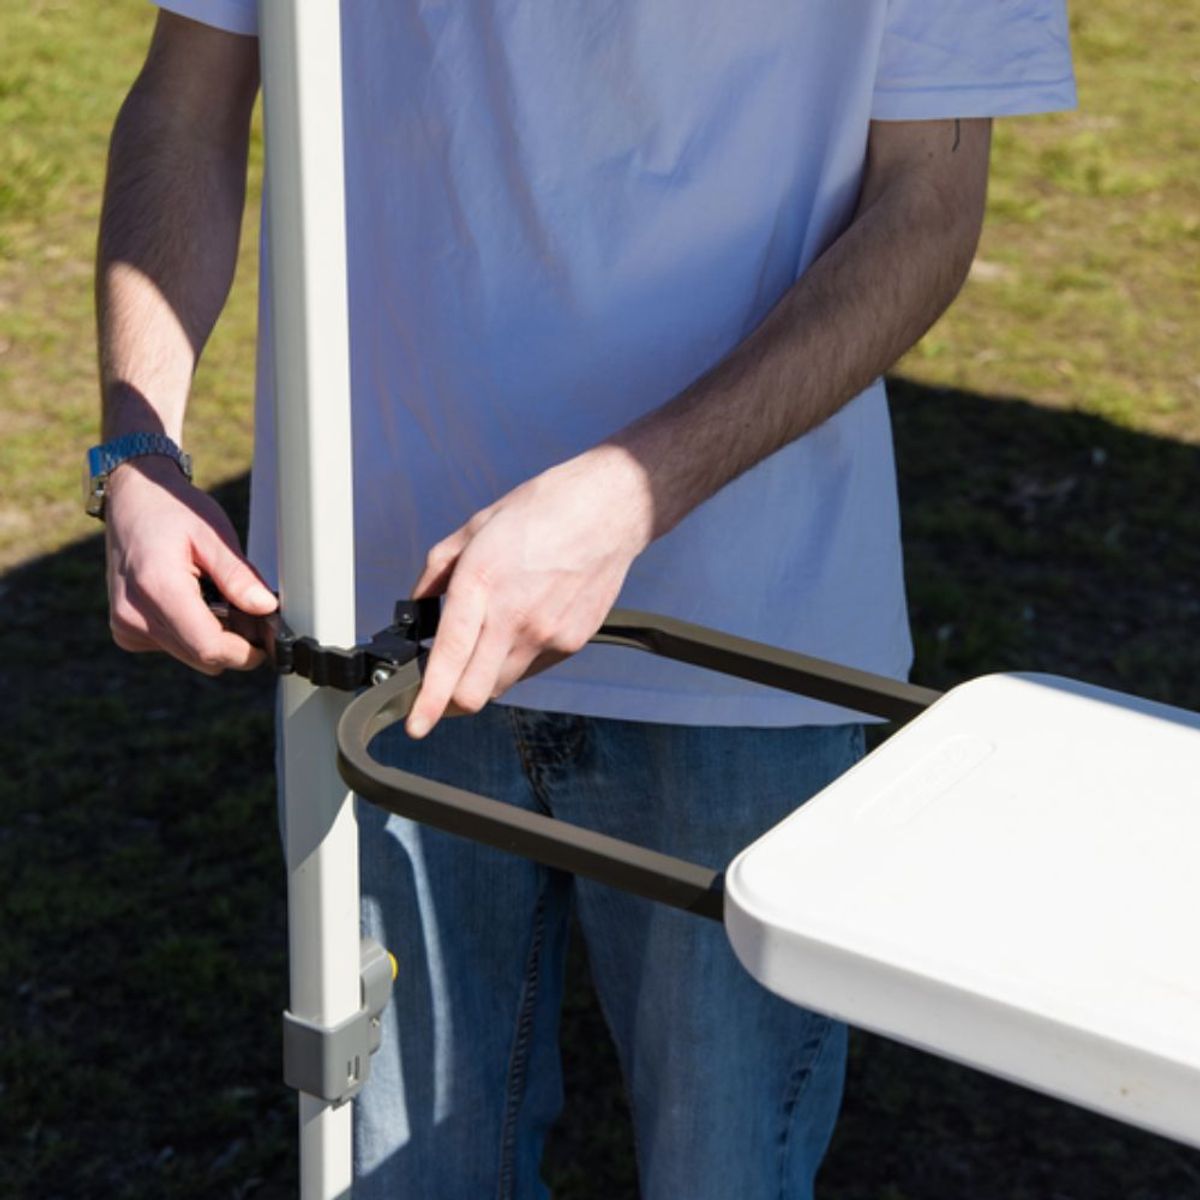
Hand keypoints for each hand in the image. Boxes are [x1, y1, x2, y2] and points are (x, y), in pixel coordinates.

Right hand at [105, 456, 277, 674]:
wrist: (131, 500)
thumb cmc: (172, 510)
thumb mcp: (213, 534)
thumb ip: (238, 575)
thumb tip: (265, 608)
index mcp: (156, 587)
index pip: (207, 647)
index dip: (244, 652)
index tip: (266, 643)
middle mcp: (134, 613)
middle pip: (200, 656)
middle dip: (232, 643)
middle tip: (248, 612)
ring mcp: (125, 624)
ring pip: (188, 654)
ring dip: (211, 636)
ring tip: (214, 596)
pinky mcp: (124, 629)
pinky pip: (171, 646)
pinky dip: (190, 632)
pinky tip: (192, 601)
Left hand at [406, 448, 652, 737]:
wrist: (609, 509)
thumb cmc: (544, 510)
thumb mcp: (477, 526)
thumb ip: (439, 568)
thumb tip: (418, 601)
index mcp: (482, 584)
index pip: (449, 660)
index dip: (428, 702)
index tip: (415, 725)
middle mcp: (514, 617)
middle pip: (474, 694)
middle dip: (451, 703)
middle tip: (440, 692)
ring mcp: (547, 634)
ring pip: (502, 685)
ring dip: (483, 680)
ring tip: (488, 642)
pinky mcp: (573, 642)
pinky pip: (532, 668)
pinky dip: (517, 660)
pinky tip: (523, 626)